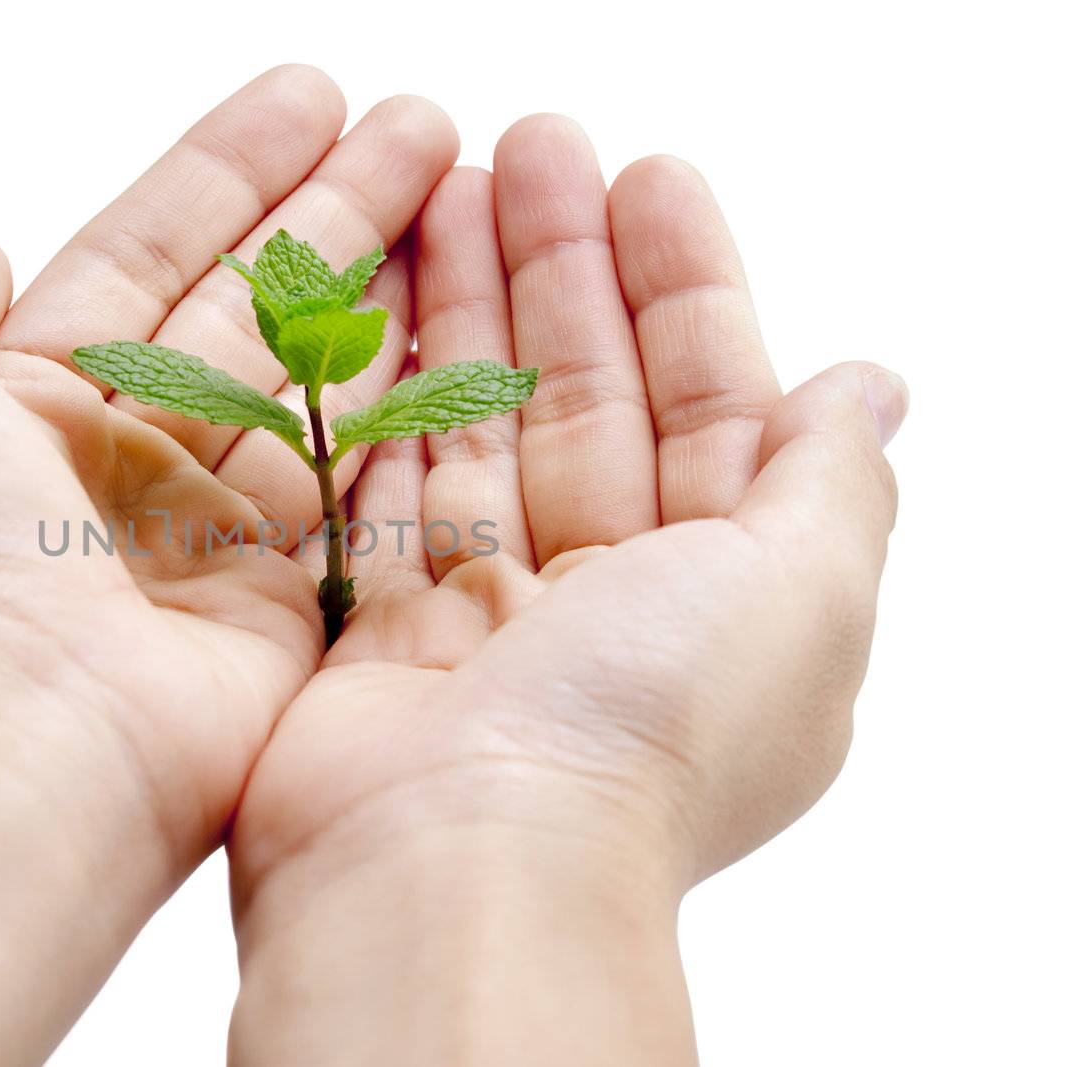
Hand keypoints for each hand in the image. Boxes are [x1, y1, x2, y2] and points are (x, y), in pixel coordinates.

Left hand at [0, 62, 458, 878]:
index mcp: (15, 403)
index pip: (143, 254)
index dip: (228, 171)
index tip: (312, 96)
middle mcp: (114, 465)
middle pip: (248, 305)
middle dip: (335, 208)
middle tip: (423, 123)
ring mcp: (204, 534)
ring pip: (314, 378)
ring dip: (386, 280)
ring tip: (463, 183)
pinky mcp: (281, 603)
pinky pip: (358, 477)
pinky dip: (409, 398)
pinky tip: (462, 318)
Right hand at [227, 121, 906, 1062]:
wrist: (453, 867)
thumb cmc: (641, 734)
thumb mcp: (799, 594)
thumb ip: (832, 481)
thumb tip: (869, 390)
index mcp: (721, 596)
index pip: (709, 404)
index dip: (684, 288)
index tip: (645, 178)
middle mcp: (607, 604)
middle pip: (582, 398)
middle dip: (560, 268)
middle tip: (526, 146)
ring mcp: (486, 614)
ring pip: (479, 426)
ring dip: (465, 308)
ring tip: (441, 186)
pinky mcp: (379, 626)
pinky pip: (385, 485)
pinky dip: (383, 397)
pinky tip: (376, 309)